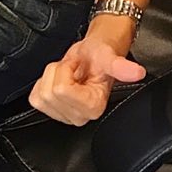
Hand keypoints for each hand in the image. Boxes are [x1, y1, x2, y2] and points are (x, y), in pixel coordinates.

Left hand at [29, 31, 146, 125]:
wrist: (91, 55)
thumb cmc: (100, 57)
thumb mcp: (109, 56)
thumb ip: (121, 66)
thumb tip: (137, 72)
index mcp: (94, 107)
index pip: (62, 91)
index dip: (66, 71)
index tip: (78, 67)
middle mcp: (80, 116)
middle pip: (49, 93)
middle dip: (58, 72)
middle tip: (73, 69)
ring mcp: (64, 115)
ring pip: (41, 95)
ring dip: (51, 76)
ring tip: (68, 73)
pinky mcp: (51, 110)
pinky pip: (34, 98)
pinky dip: (42, 83)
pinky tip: (59, 80)